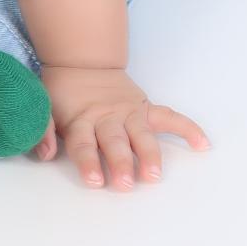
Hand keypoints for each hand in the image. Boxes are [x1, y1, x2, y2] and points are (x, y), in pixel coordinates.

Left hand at [33, 64, 211, 189]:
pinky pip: (169, 117)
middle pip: (114, 142)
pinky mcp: (145, 108)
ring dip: (149, 154)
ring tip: (154, 175)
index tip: (95, 180)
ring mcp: (129, 113)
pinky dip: (186, 128)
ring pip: (141, 135)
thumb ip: (44, 131)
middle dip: (120, 163)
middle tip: (125, 184)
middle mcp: (107, 117)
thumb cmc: (63, 92)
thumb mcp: (45, 107)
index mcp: (81, 119)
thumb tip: (45, 154)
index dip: (88, 162)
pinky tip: (202, 144)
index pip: (84, 144)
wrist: (81, 61)